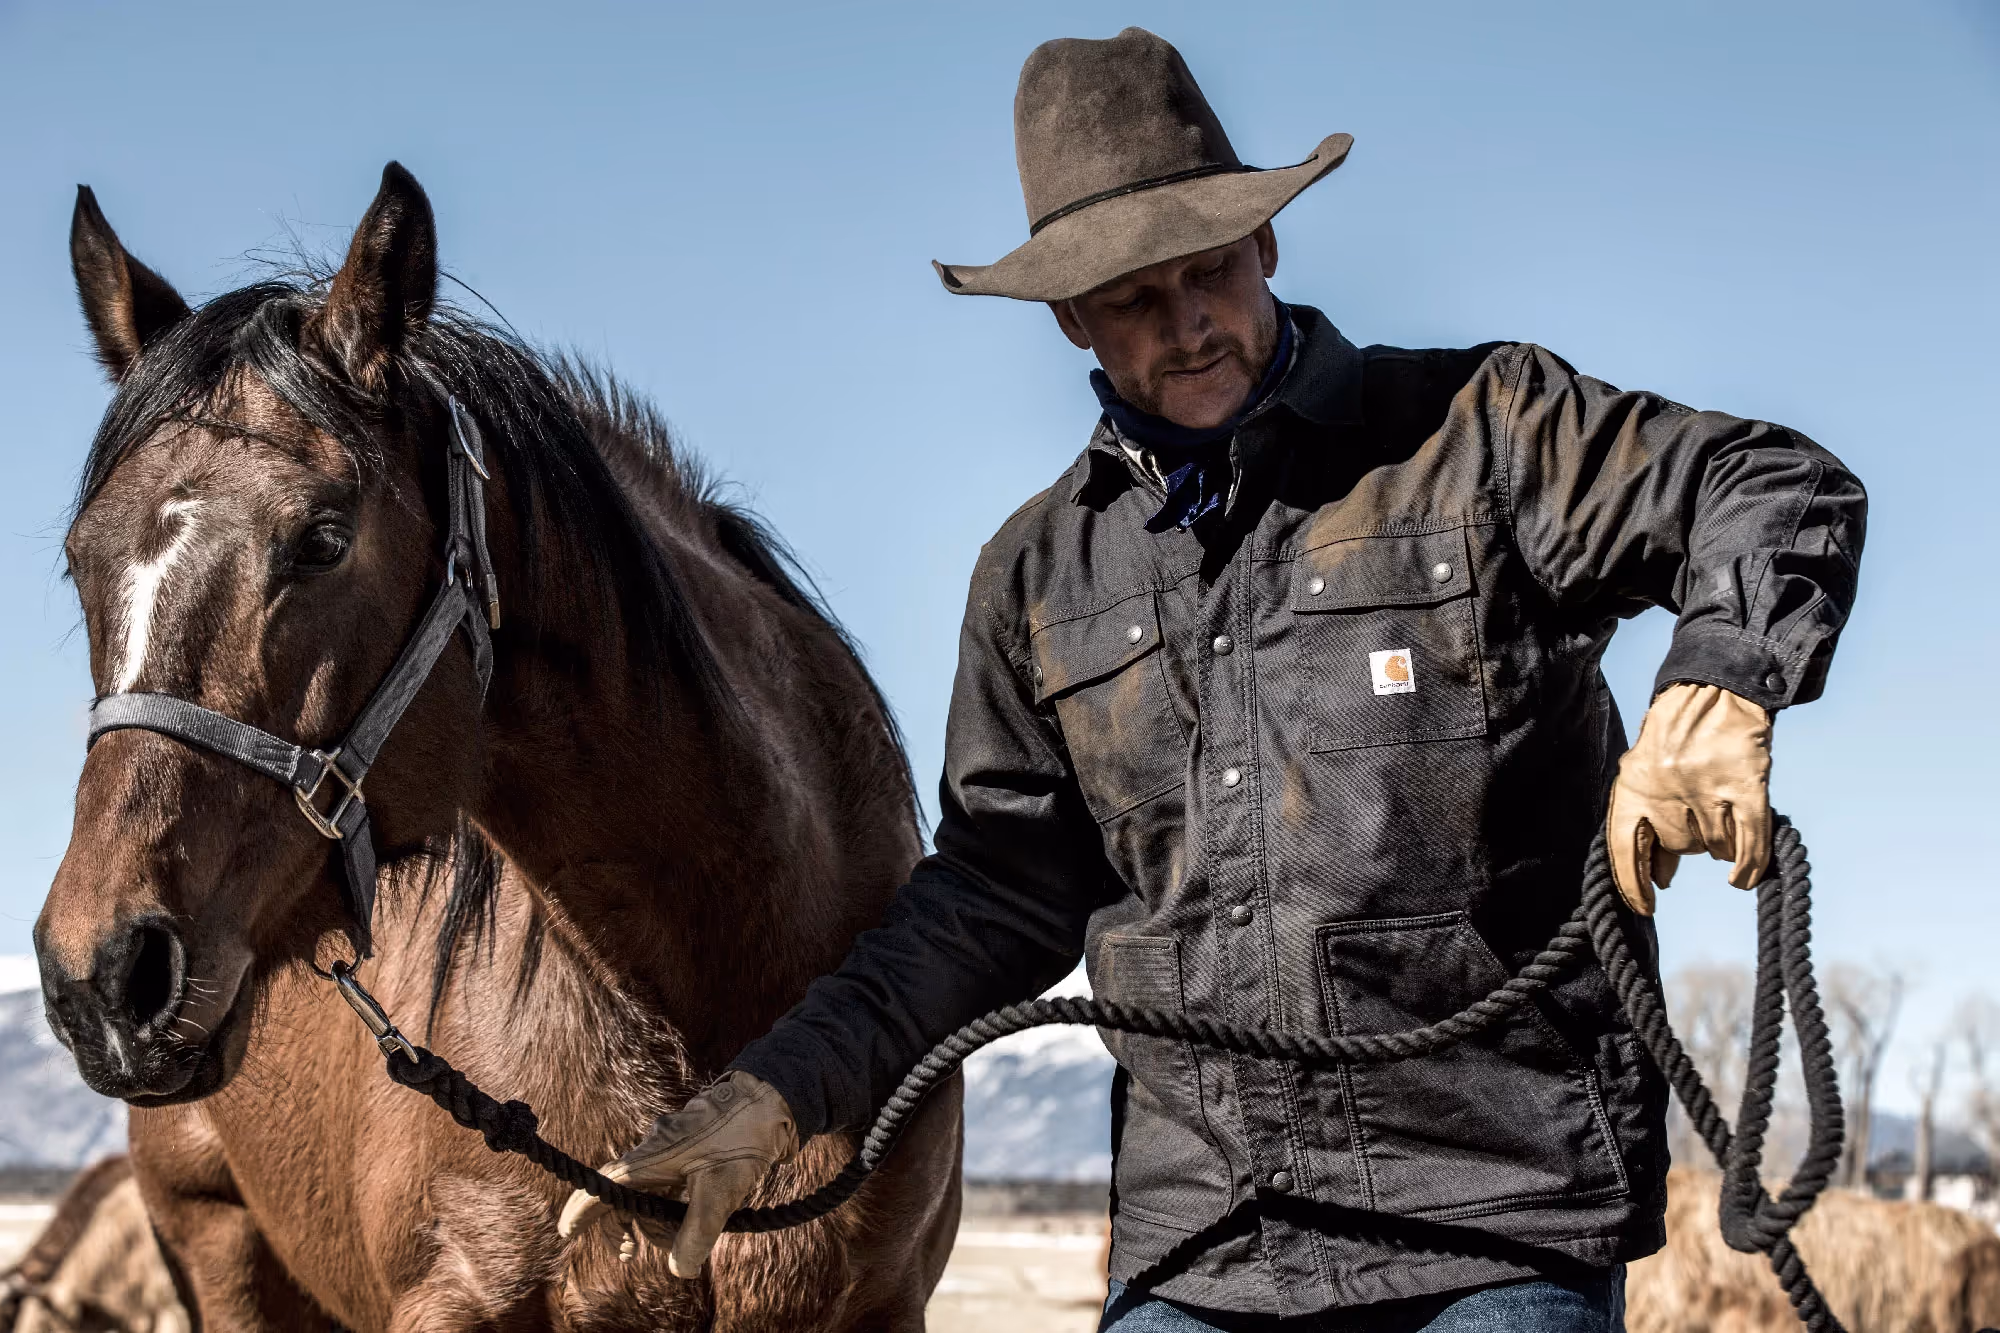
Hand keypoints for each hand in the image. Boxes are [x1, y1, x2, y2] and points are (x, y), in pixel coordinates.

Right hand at [557, 1070, 796, 1277]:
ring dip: (665, 1221)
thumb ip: (695, 1235)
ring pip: (652, 1195)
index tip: (566, 1233)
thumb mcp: (720, 1193)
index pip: (604, 1186)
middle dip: (632, 1228)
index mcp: (651, 1157)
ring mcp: (673, 1151)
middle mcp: (655, 1152)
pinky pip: (672, 1186)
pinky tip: (702, 1212)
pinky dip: (679, 1206)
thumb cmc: (742, 1138)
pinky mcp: (692, 1152)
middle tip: (634, 1254)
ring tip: (694, 1231)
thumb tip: (680, 1270)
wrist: (772, 1100)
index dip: (582, 1211)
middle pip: (626, 1197)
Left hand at [1606, 683, 1772, 914]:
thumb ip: (1649, 824)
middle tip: (1698, 817)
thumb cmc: (1675, 739)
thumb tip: (1658, 880)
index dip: (1633, 884)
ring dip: (1720, 844)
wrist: (1713, 690)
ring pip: (1715, 847)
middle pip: (1681, 849)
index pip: (1625, 850)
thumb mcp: (1646, 776)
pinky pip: (1749, 841)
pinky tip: (1743, 877)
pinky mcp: (1746, 786)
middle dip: (1689, 844)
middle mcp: (1666, 789)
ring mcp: (1707, 788)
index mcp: (1632, 786)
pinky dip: (1748, 864)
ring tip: (1721, 814)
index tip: (1644, 908)